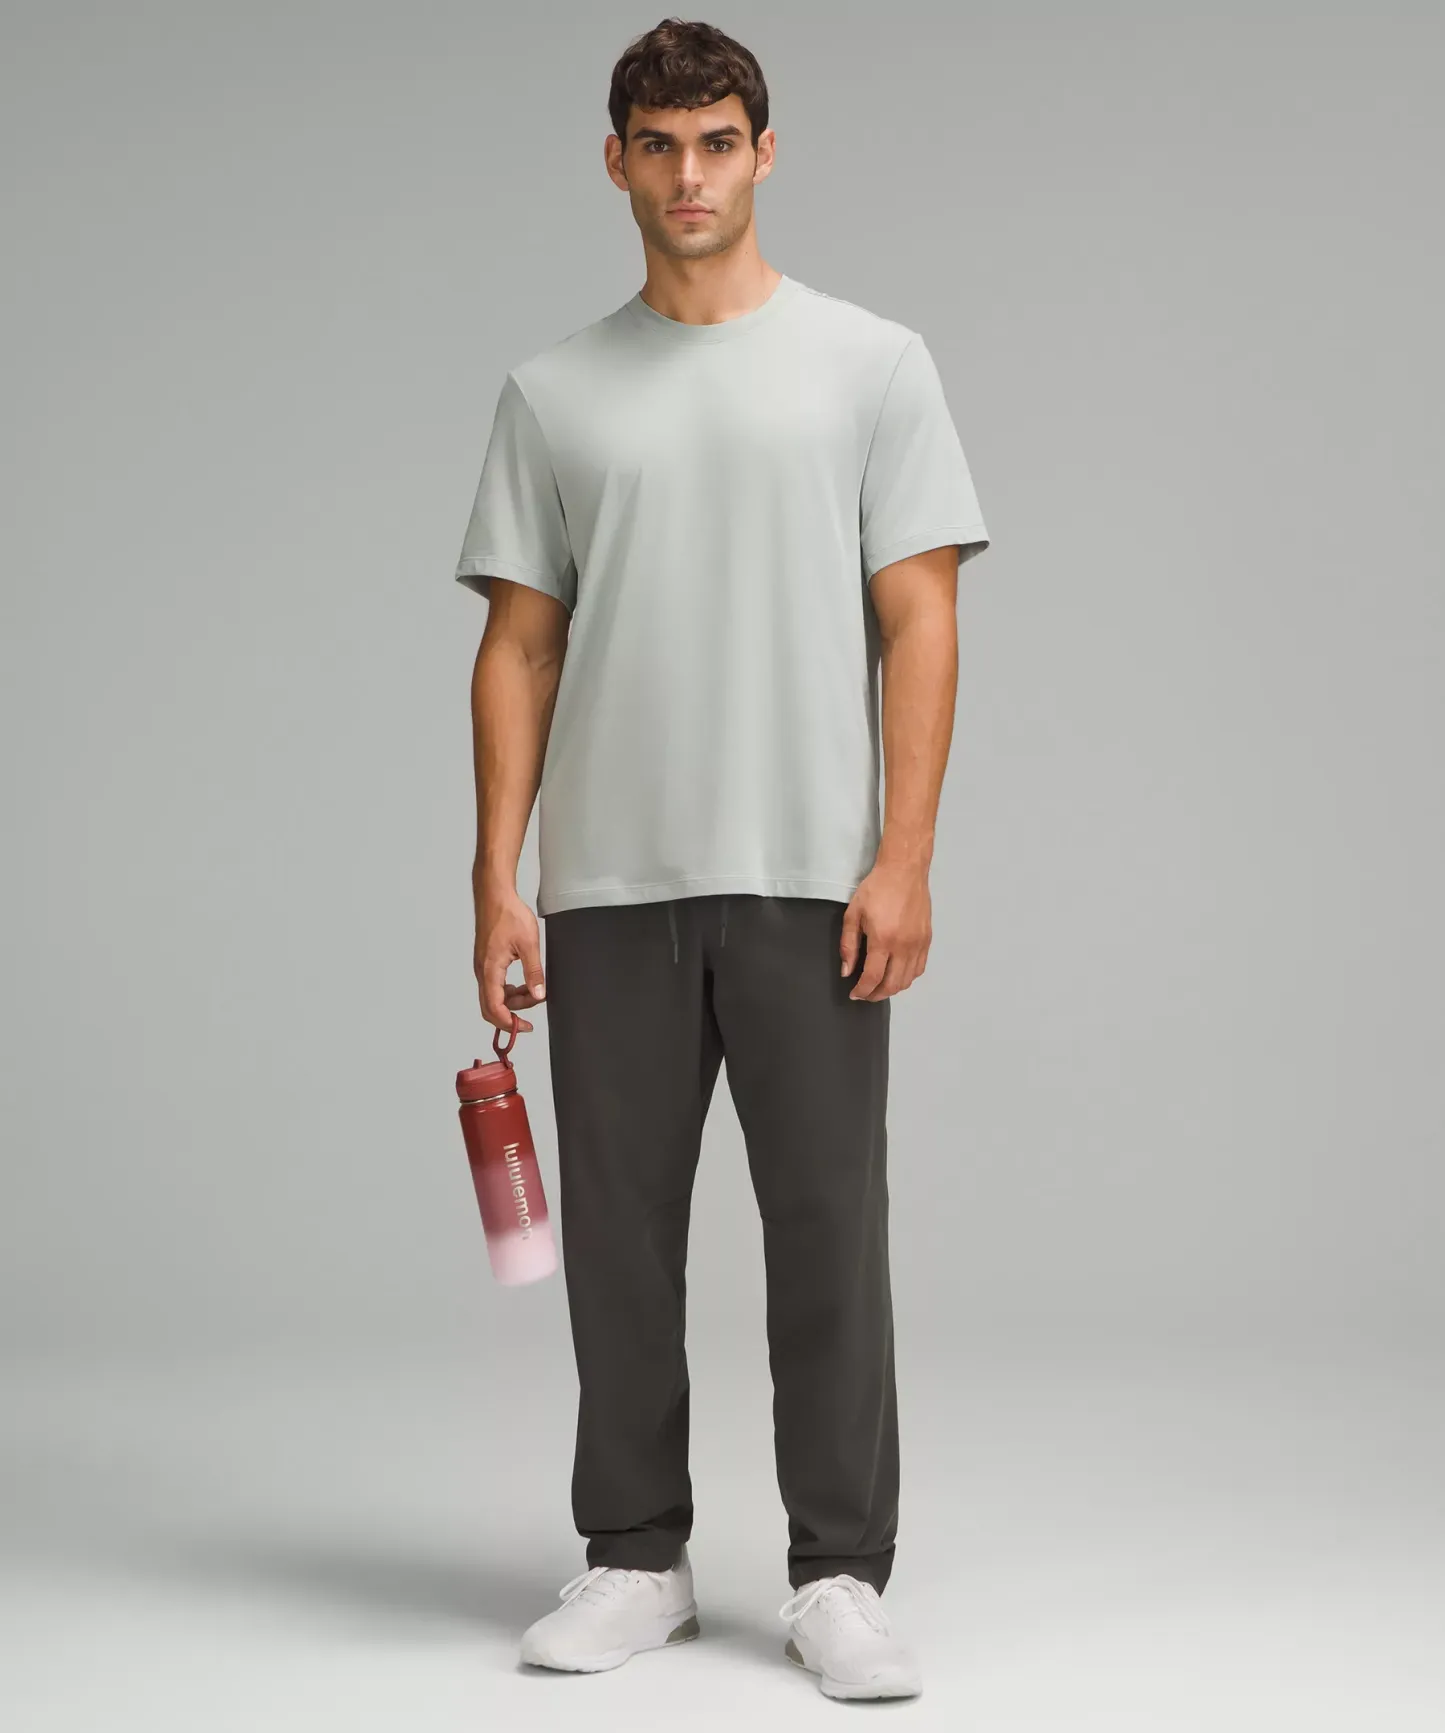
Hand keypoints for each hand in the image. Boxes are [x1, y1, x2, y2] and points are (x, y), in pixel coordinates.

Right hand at [474, 886, 546, 1031]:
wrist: (494, 895)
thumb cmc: (507, 914)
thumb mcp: (529, 944)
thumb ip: (534, 972)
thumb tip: (538, 994)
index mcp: (490, 969)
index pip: (494, 1008)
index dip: (509, 1023)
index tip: (524, 1027)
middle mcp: (482, 971)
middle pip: (491, 1007)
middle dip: (512, 1014)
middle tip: (533, 1012)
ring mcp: (482, 967)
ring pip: (493, 996)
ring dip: (513, 1000)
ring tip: (534, 991)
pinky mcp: (486, 962)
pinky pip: (494, 985)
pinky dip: (508, 990)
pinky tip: (523, 984)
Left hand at [839, 861, 931, 1000]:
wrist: (904, 871)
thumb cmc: (876, 889)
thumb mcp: (853, 914)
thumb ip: (849, 945)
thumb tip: (847, 971)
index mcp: (883, 939)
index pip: (873, 977)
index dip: (862, 990)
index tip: (854, 994)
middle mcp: (904, 946)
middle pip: (893, 985)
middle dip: (876, 995)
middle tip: (865, 994)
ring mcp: (919, 944)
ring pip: (908, 980)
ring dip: (892, 988)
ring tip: (879, 986)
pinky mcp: (927, 940)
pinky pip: (919, 968)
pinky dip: (907, 977)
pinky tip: (896, 974)